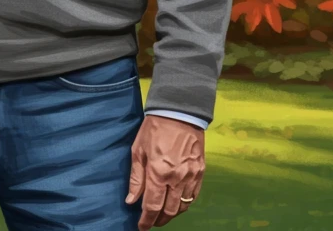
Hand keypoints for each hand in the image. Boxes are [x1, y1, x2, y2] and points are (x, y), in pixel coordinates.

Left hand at [125, 114, 204, 229]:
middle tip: (151, 222)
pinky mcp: (201, 172)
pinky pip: (193, 196)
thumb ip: (136, 178)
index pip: (152, 206)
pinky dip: (184, 204)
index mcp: (158, 173)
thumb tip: (131, 200)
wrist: (179, 113)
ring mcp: (191, 176)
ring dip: (172, 214)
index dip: (146, 220)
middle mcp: (177, 178)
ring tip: (162, 215)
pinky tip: (176, 204)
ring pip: (182, 206)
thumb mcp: (138, 151)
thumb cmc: (153, 129)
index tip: (141, 227)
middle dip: (159, 220)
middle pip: (169, 211)